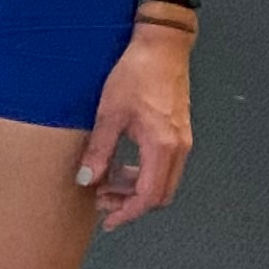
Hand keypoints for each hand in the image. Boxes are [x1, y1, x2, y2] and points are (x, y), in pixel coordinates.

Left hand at [77, 24, 194, 229]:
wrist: (161, 47)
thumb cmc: (134, 74)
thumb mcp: (109, 113)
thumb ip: (99, 151)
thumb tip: (86, 180)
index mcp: (162, 146)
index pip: (148, 195)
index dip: (127, 212)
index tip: (108, 221)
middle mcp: (179, 149)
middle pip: (159, 194)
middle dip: (130, 204)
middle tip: (101, 201)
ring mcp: (183, 142)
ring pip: (163, 181)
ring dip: (135, 189)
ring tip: (105, 183)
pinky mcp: (179, 134)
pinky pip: (164, 166)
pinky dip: (143, 174)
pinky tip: (120, 166)